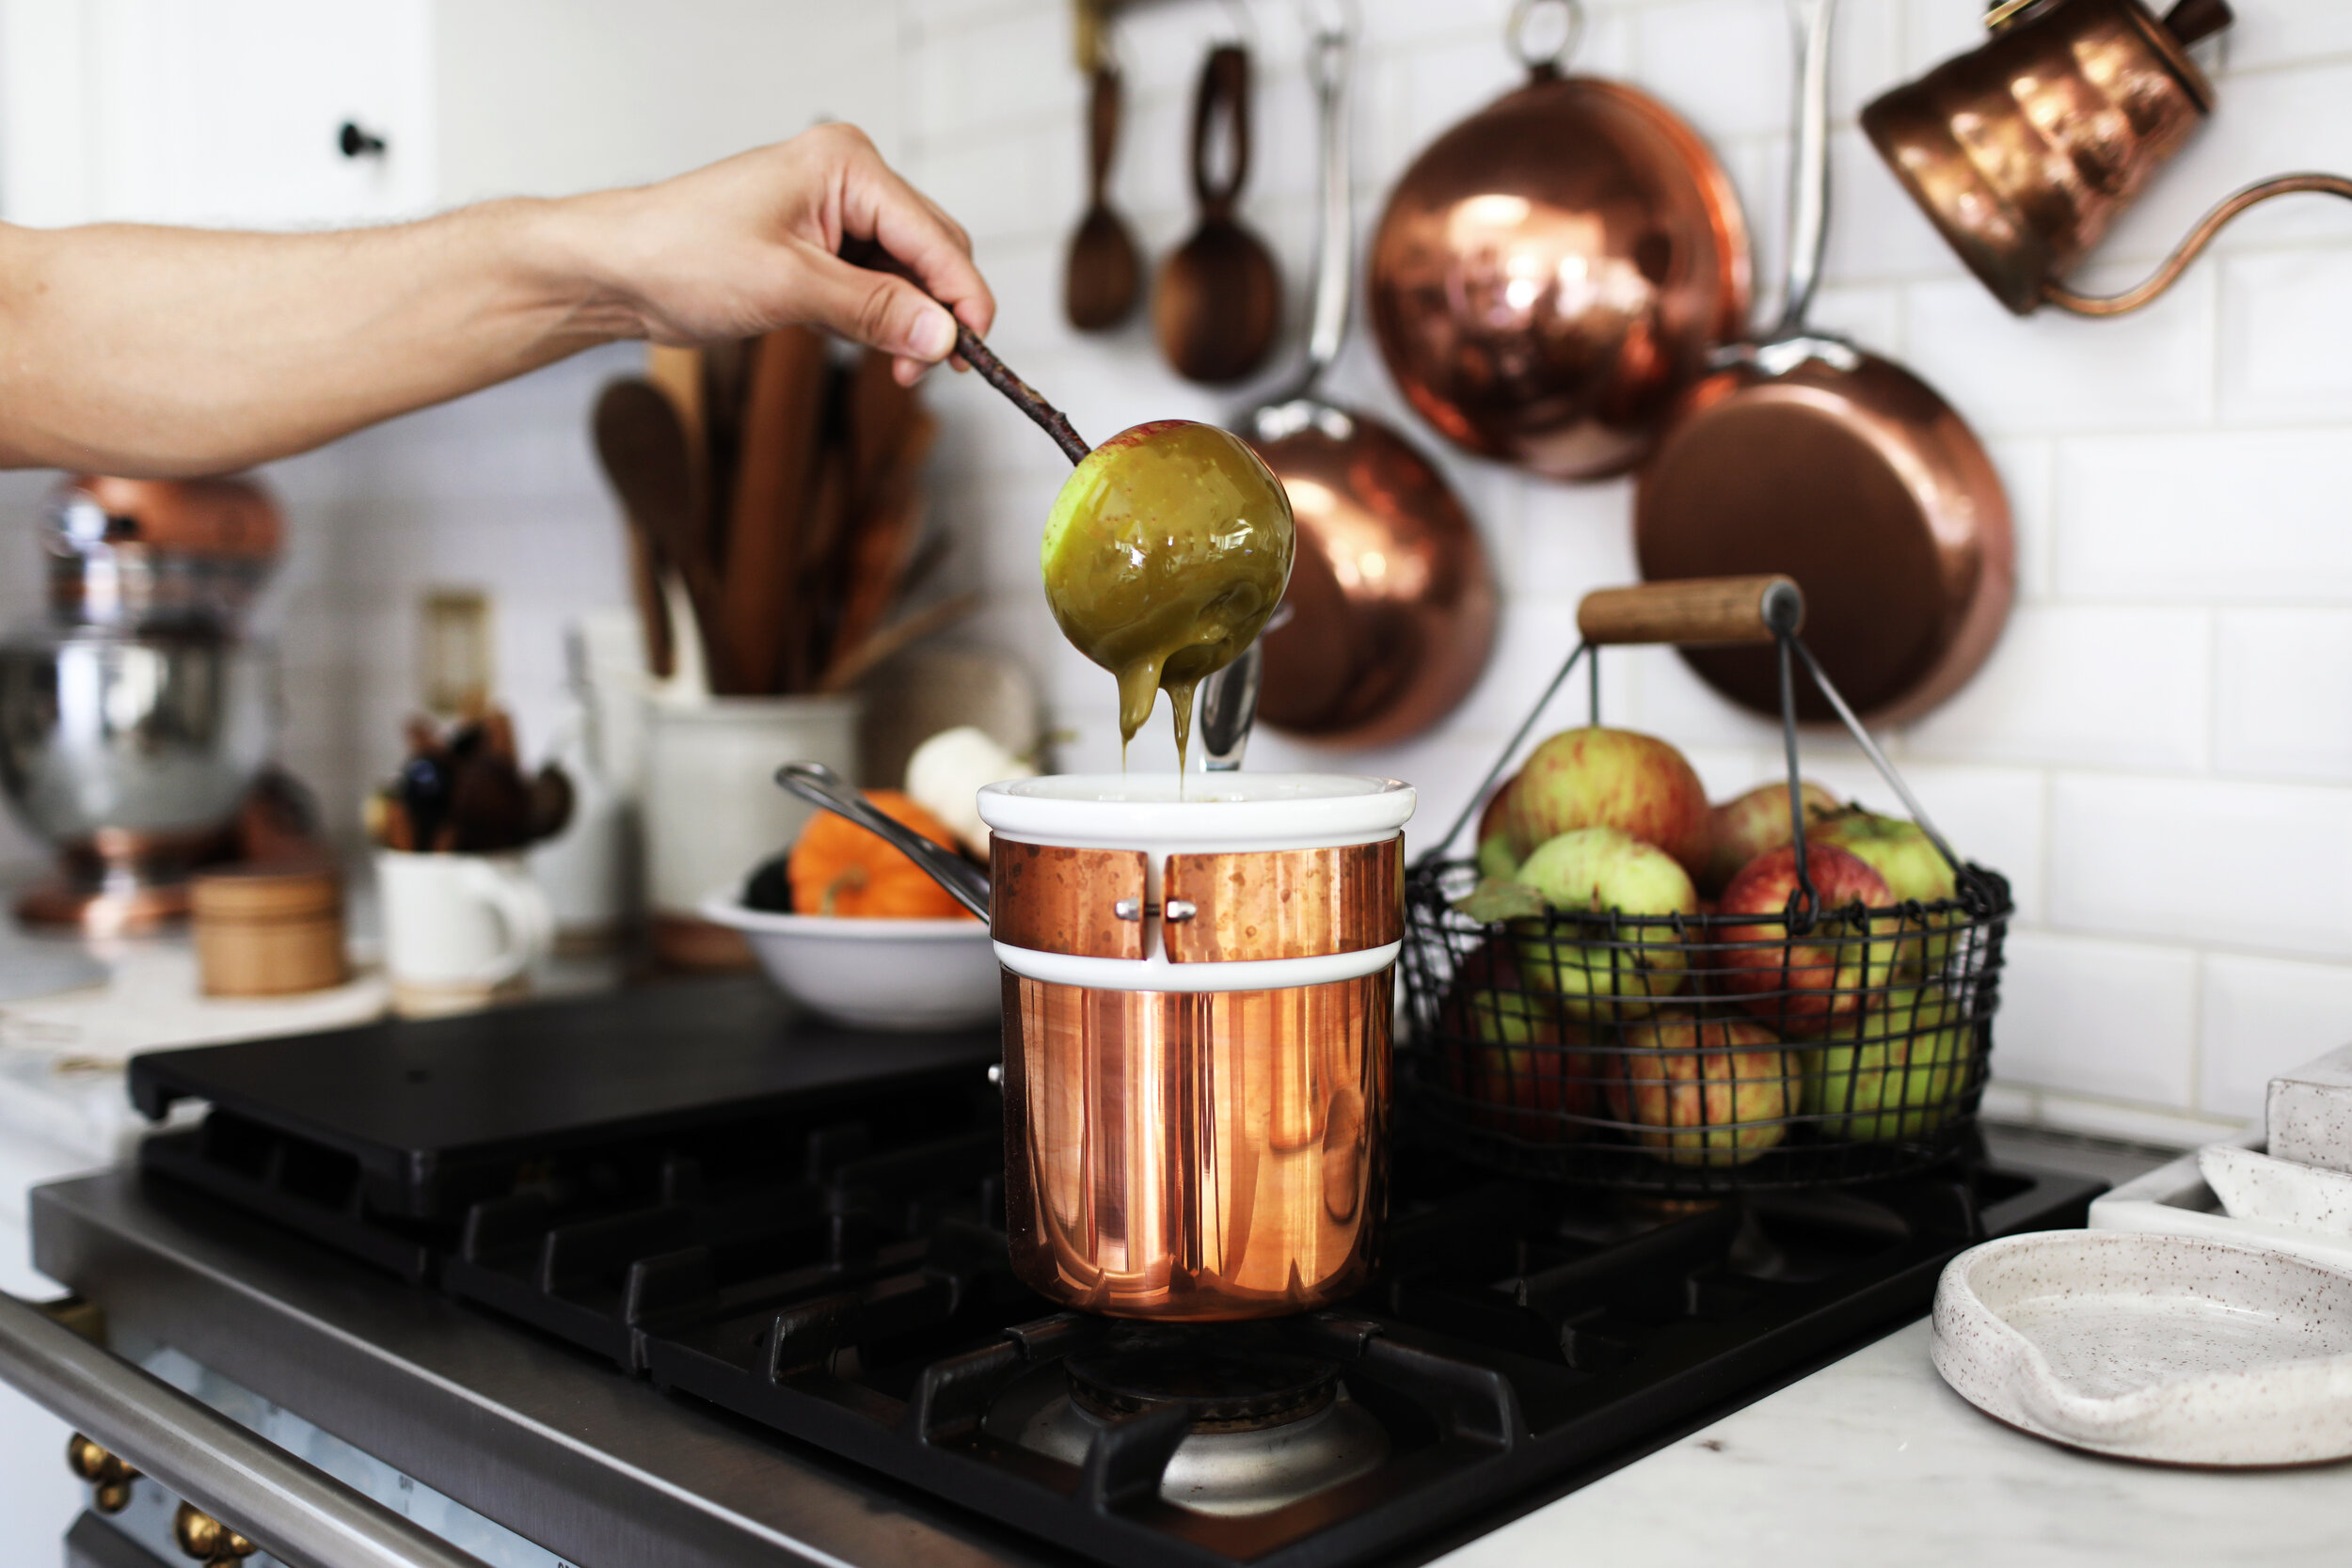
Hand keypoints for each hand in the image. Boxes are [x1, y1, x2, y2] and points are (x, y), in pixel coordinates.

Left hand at [575, 125, 994, 385]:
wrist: (617, 269)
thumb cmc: (684, 256)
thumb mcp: (790, 288)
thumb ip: (875, 310)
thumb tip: (944, 337)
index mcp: (846, 165)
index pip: (935, 236)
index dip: (963, 298)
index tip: (976, 354)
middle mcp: (848, 178)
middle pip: (931, 252)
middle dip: (937, 314)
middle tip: (924, 373)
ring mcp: (833, 210)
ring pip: (907, 273)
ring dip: (909, 323)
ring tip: (894, 370)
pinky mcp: (818, 244)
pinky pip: (875, 283)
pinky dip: (881, 319)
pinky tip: (870, 348)